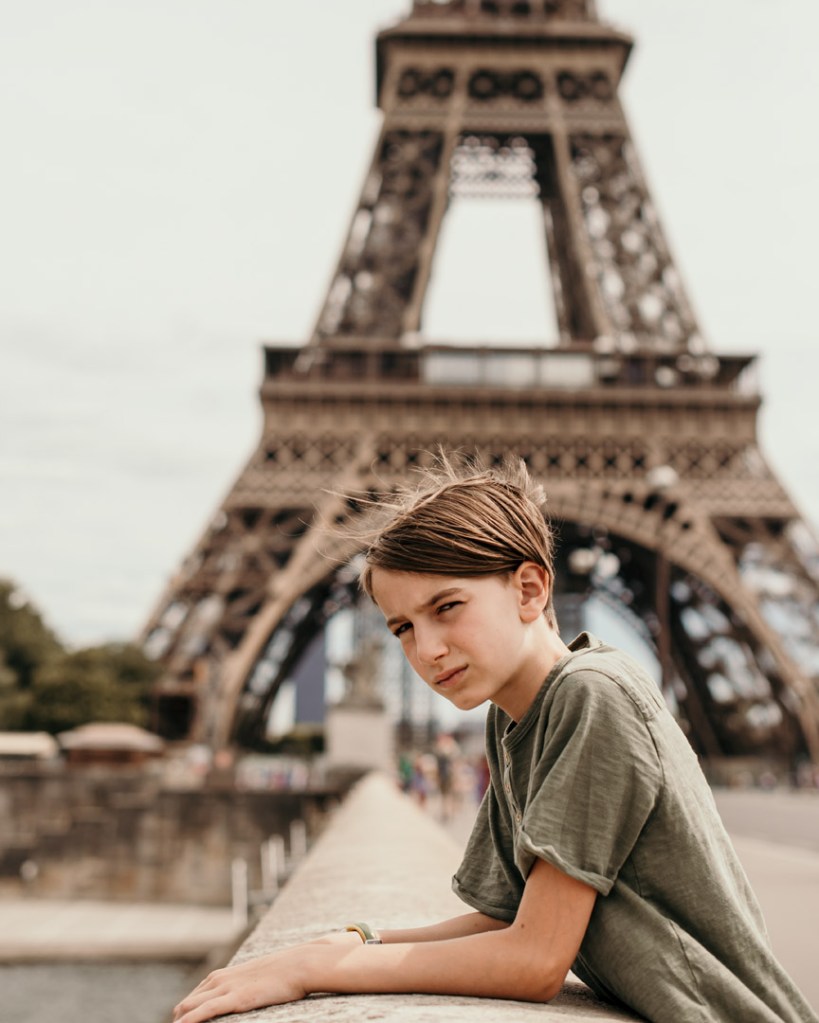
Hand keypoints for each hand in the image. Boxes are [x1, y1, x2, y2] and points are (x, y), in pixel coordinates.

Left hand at [172, 933, 360, 1022]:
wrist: (299, 964)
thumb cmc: (283, 972)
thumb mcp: (257, 979)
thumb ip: (244, 986)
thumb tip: (246, 995)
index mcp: (224, 975)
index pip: (195, 996)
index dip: (184, 1011)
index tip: (177, 1022)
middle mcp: (221, 979)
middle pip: (187, 1002)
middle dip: (178, 1018)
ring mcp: (227, 987)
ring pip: (191, 1006)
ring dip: (180, 1019)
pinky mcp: (236, 998)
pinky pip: (206, 1010)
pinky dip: (190, 1019)